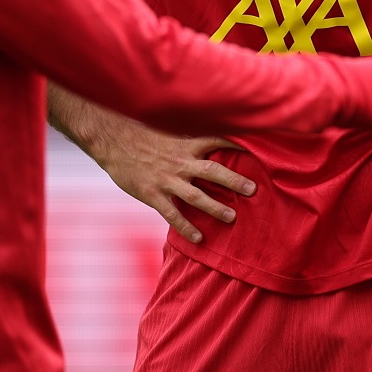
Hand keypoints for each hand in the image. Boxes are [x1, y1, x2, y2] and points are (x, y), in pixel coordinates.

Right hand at [85, 117, 252, 245]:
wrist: (112, 140)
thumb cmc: (142, 136)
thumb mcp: (170, 132)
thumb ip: (190, 141)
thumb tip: (212, 143)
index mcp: (186, 145)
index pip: (218, 142)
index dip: (239, 145)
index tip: (259, 150)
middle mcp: (180, 162)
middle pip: (213, 171)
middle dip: (235, 180)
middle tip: (254, 190)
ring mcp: (167, 179)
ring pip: (196, 195)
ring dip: (215, 207)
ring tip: (232, 218)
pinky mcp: (152, 194)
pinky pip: (172, 214)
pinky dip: (186, 227)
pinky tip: (199, 238)